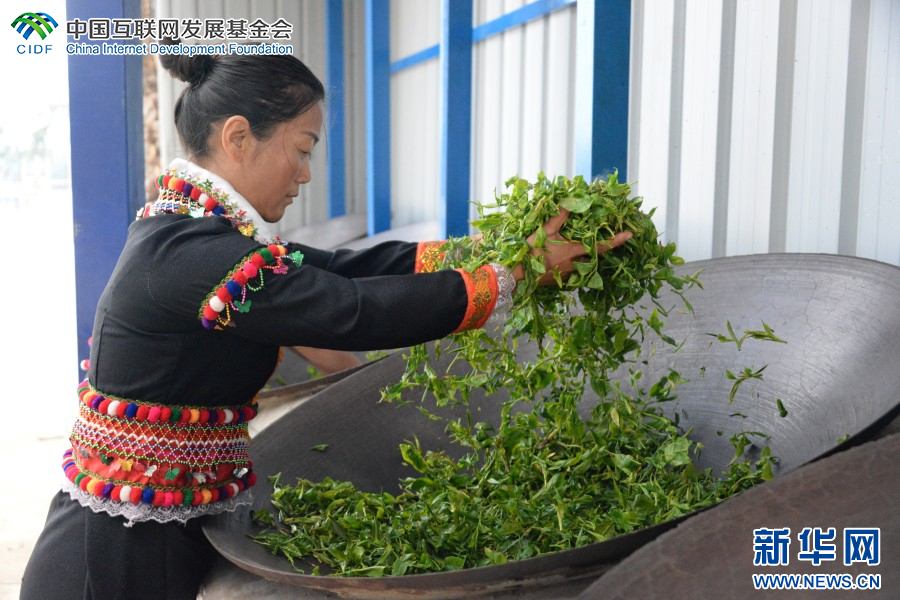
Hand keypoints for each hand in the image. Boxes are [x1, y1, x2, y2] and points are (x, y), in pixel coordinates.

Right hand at [511, 209, 631, 284]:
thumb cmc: (532, 252)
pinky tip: (558, 259)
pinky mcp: (559, 280)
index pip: (601, 246)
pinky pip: (570, 271)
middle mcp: (575, 264)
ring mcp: (567, 274)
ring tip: (570, 248)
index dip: (617, 240)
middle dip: (595, 248)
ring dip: (580, 256)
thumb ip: (559, 217)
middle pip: (592, 256)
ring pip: (581, 264)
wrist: (517, 274)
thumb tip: (571, 202)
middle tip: (595, 239)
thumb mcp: (545, 231)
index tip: (630, 235)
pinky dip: (569, 264)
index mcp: (574, 251)